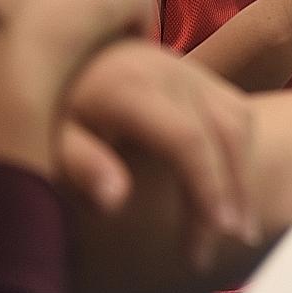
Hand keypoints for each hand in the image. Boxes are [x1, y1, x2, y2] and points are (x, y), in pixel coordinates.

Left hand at [58, 41, 260, 269]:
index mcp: (130, 88)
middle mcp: (169, 72)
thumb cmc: (50, 107)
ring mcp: (187, 70)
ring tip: (239, 223)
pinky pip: (233, 110)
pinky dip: (239, 152)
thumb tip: (117, 200)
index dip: (207, 187)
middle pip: (224, 131)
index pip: (187, 140)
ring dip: (242, 173)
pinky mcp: (196, 74)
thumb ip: (81, 165)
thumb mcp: (49, 139)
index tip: (217, 232)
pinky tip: (231, 187)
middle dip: (233, 189)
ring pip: (237, 120)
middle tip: (234, 240)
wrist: (55, 52)